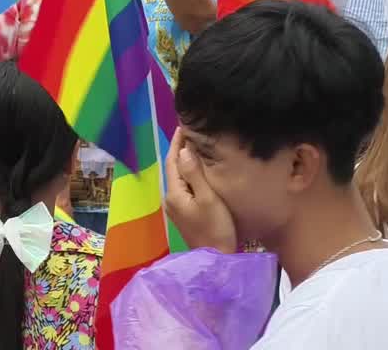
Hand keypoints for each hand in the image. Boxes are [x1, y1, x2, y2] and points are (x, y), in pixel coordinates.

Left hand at [165, 128, 236, 253]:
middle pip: (173, 168)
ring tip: (195, 145)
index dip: (178, 143)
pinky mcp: (184, 213)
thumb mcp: (208, 199)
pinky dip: (188, 173)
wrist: (216, 260)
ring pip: (178, 177)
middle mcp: (171, 199)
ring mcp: (177, 208)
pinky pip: (183, 186)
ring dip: (184, 160)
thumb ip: (195, 174)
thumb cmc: (216, 228)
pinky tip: (197, 169)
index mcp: (175, 193)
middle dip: (180, 149)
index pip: (173, 161)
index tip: (184, 126)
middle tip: (190, 131)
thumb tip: (185, 150)